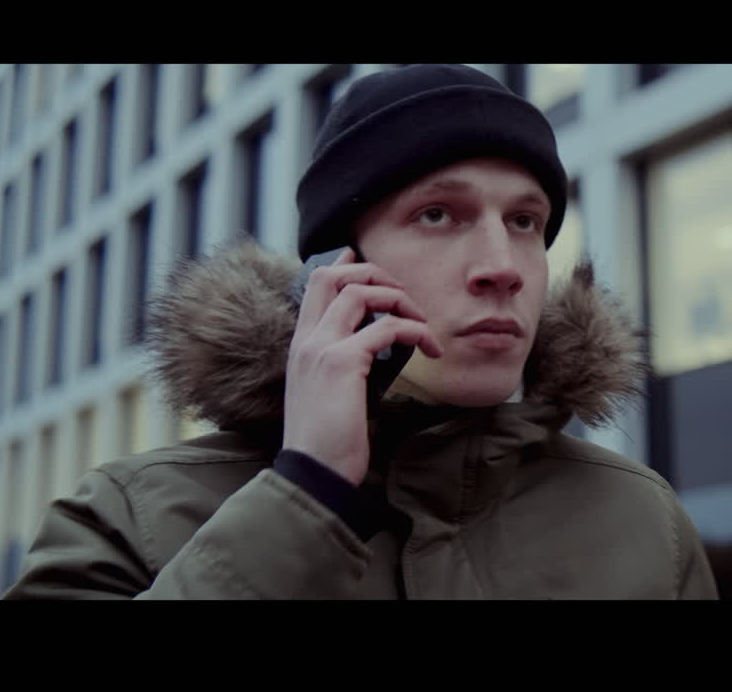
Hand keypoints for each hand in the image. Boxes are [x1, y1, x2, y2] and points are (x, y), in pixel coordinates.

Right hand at [281, 248, 442, 484]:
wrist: (315, 472)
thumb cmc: (328, 442)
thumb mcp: (330, 395)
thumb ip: (342, 366)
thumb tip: (372, 349)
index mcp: (301, 346)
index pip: (314, 286)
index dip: (342, 266)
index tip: (362, 258)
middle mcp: (307, 340)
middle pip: (334, 277)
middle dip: (375, 275)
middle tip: (405, 297)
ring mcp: (322, 348)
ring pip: (362, 293)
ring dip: (401, 301)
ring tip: (422, 324)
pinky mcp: (344, 363)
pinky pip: (388, 328)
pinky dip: (416, 332)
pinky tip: (430, 349)